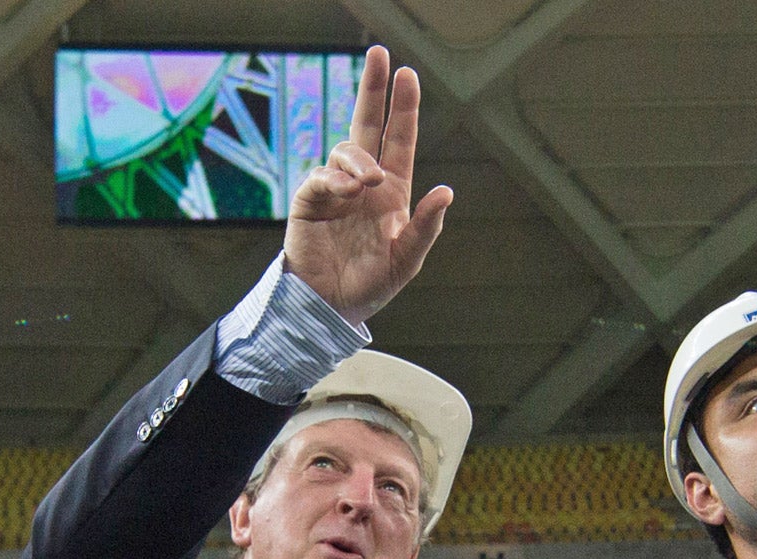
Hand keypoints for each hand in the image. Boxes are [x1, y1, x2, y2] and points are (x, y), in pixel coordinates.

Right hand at [282, 45, 452, 325]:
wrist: (331, 306)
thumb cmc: (371, 284)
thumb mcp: (407, 258)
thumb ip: (426, 227)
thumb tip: (447, 191)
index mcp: (393, 192)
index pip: (399, 141)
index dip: (403, 109)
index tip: (407, 74)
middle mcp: (364, 184)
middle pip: (368, 125)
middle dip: (374, 90)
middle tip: (380, 55)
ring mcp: (336, 189)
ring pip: (346, 151)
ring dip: (359, 159)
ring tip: (369, 182)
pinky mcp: (310, 200)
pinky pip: (322, 178)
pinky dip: (335, 179)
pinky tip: (347, 191)